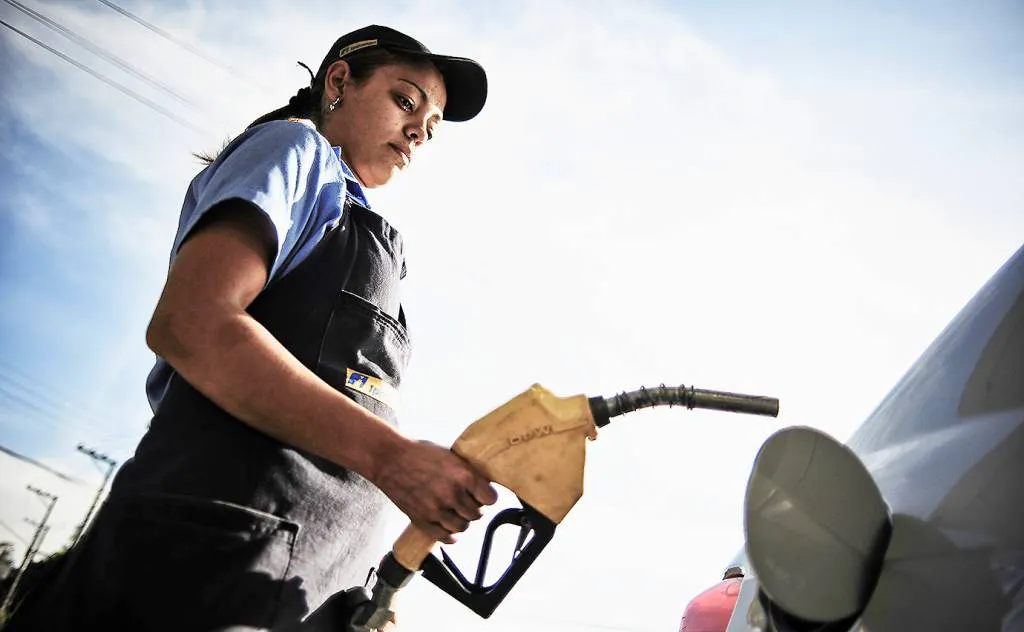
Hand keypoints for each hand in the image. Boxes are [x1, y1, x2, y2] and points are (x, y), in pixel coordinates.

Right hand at [373, 440, 497, 542]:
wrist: (390, 459)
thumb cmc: (419, 454)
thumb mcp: (451, 456)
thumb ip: (467, 472)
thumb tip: (483, 485)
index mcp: (464, 475)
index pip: (491, 499)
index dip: (488, 497)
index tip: (483, 496)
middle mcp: (452, 494)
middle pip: (477, 514)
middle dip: (474, 509)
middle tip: (467, 502)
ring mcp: (437, 509)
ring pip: (463, 527)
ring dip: (462, 521)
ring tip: (456, 512)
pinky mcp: (422, 520)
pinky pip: (445, 537)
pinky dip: (450, 534)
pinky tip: (448, 526)